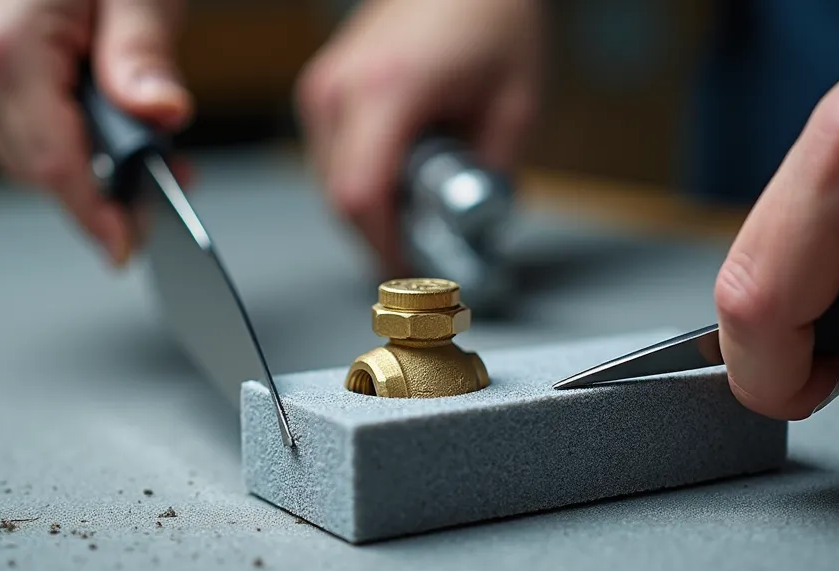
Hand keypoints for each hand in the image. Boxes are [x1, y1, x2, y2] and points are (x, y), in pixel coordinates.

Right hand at [0, 0, 192, 267]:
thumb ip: (143, 57)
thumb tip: (160, 115)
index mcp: (5, 48)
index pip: (52, 166)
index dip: (94, 215)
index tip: (127, 246)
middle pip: (38, 170)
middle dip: (106, 192)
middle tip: (174, 187)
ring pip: (28, 155)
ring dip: (91, 169)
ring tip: (157, 156)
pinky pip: (21, 127)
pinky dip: (70, 139)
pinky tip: (115, 131)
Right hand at [295, 0, 543, 272]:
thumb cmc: (491, 14)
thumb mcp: (515, 104)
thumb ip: (494, 174)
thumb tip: (478, 229)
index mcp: (386, 91)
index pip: (361, 198)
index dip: (383, 249)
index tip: (413, 276)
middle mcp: (340, 89)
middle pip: (340, 199)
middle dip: (382, 235)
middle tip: (428, 250)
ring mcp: (324, 86)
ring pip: (330, 182)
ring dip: (372, 207)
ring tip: (422, 203)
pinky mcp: (323, 87)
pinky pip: (330, 157)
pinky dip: (362, 178)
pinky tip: (403, 173)